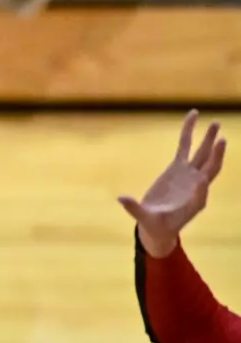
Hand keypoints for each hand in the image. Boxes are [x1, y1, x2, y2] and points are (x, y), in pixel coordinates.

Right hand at [119, 110, 226, 257]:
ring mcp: (189, 174)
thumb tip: (121, 198)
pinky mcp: (179, 167)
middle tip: (222, 140)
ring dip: (209, 139)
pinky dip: (188, 131)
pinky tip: (192, 117)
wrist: (159, 224)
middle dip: (216, 156)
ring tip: (215, 123)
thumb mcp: (146, 220)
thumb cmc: (155, 225)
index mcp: (193, 204)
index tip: (201, 179)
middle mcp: (196, 187)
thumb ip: (135, 209)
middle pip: (209, 168)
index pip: (201, 193)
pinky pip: (185, 146)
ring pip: (202, 154)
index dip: (201, 187)